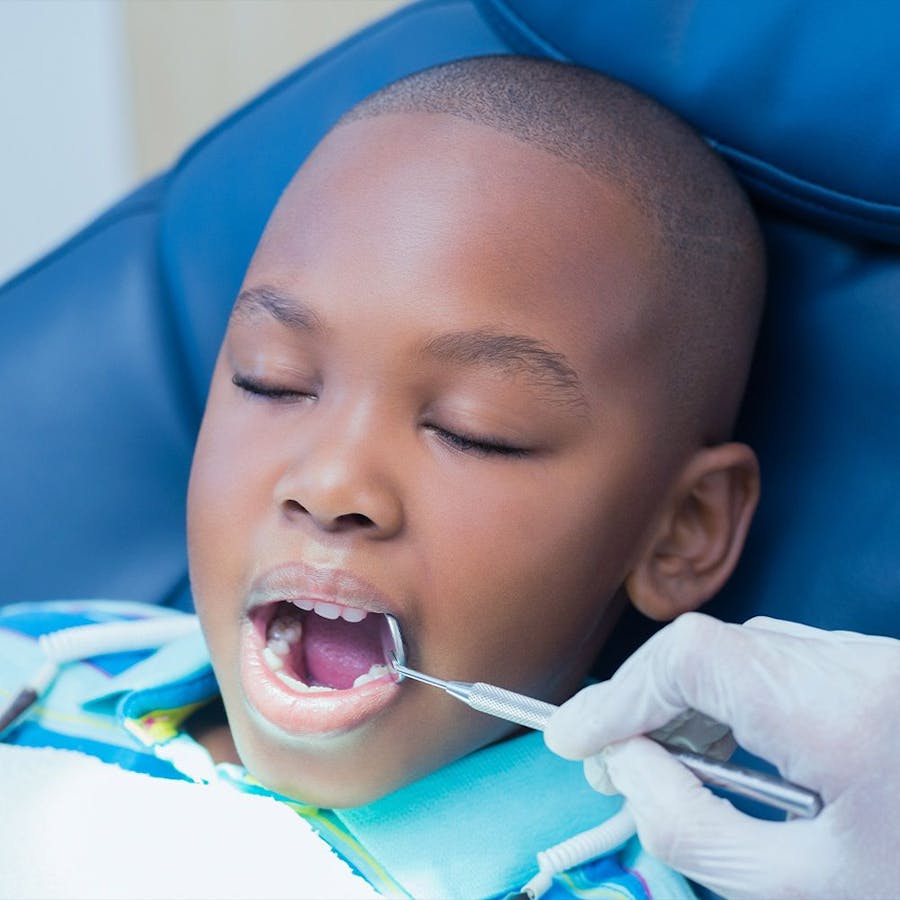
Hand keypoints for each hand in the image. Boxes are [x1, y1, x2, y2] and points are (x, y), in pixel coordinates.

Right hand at [545, 612, 899, 898]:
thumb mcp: (808, 890)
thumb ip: (695, 829)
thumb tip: (626, 764)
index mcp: (843, 715)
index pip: (695, 659)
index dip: (619, 693)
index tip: (571, 739)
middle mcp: (856, 664)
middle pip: (707, 650)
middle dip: (641, 704)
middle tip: (605, 765)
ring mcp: (867, 656)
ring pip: (734, 652)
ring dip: (679, 704)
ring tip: (653, 767)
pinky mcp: (869, 664)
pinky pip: (769, 663)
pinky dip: (722, 702)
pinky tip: (713, 752)